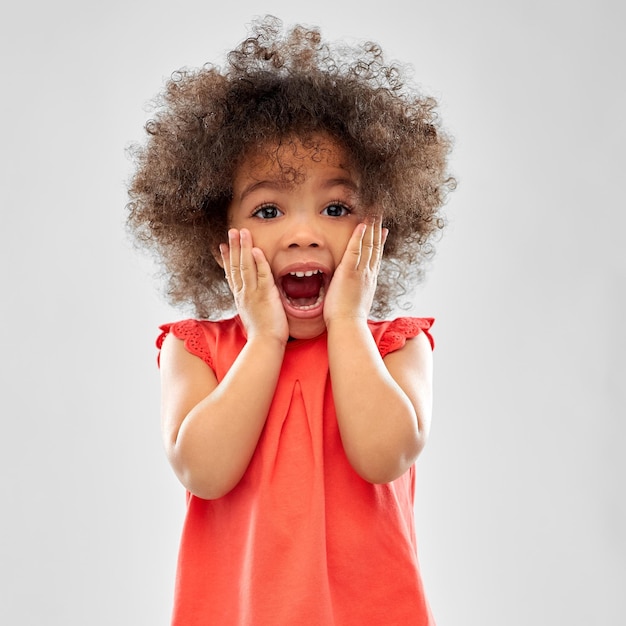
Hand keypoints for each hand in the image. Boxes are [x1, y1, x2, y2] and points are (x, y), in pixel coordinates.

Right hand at [220, 228, 288, 343]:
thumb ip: (250, 304)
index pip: (231, 274)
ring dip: (244, 248)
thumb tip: (251, 301)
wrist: (264, 344)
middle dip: (234, 247)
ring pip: (246, 266)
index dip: (227, 259)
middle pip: (236, 266)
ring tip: (242, 232)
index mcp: (240, 298)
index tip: (222, 246)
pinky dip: (258, 261)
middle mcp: (243, 293)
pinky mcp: (265, 295)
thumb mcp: (251, 316)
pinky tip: (256, 249)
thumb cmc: (262, 335)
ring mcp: (253, 293)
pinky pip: (261, 275)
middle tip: (231, 231)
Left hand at [323, 216, 387, 325]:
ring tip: (373, 212)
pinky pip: (355, 250)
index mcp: (369, 282)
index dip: (379, 242)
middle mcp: (368, 274)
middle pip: (375, 247)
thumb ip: (356, 295)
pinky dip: (358, 237)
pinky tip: (361, 224)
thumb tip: (353, 295)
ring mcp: (360, 272)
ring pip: (368, 245)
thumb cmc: (348, 320)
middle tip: (380, 214)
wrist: (348, 326)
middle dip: (377, 229)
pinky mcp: (349, 272)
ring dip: (371, 227)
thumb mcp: (356, 304)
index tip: (382, 230)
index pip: (375, 258)